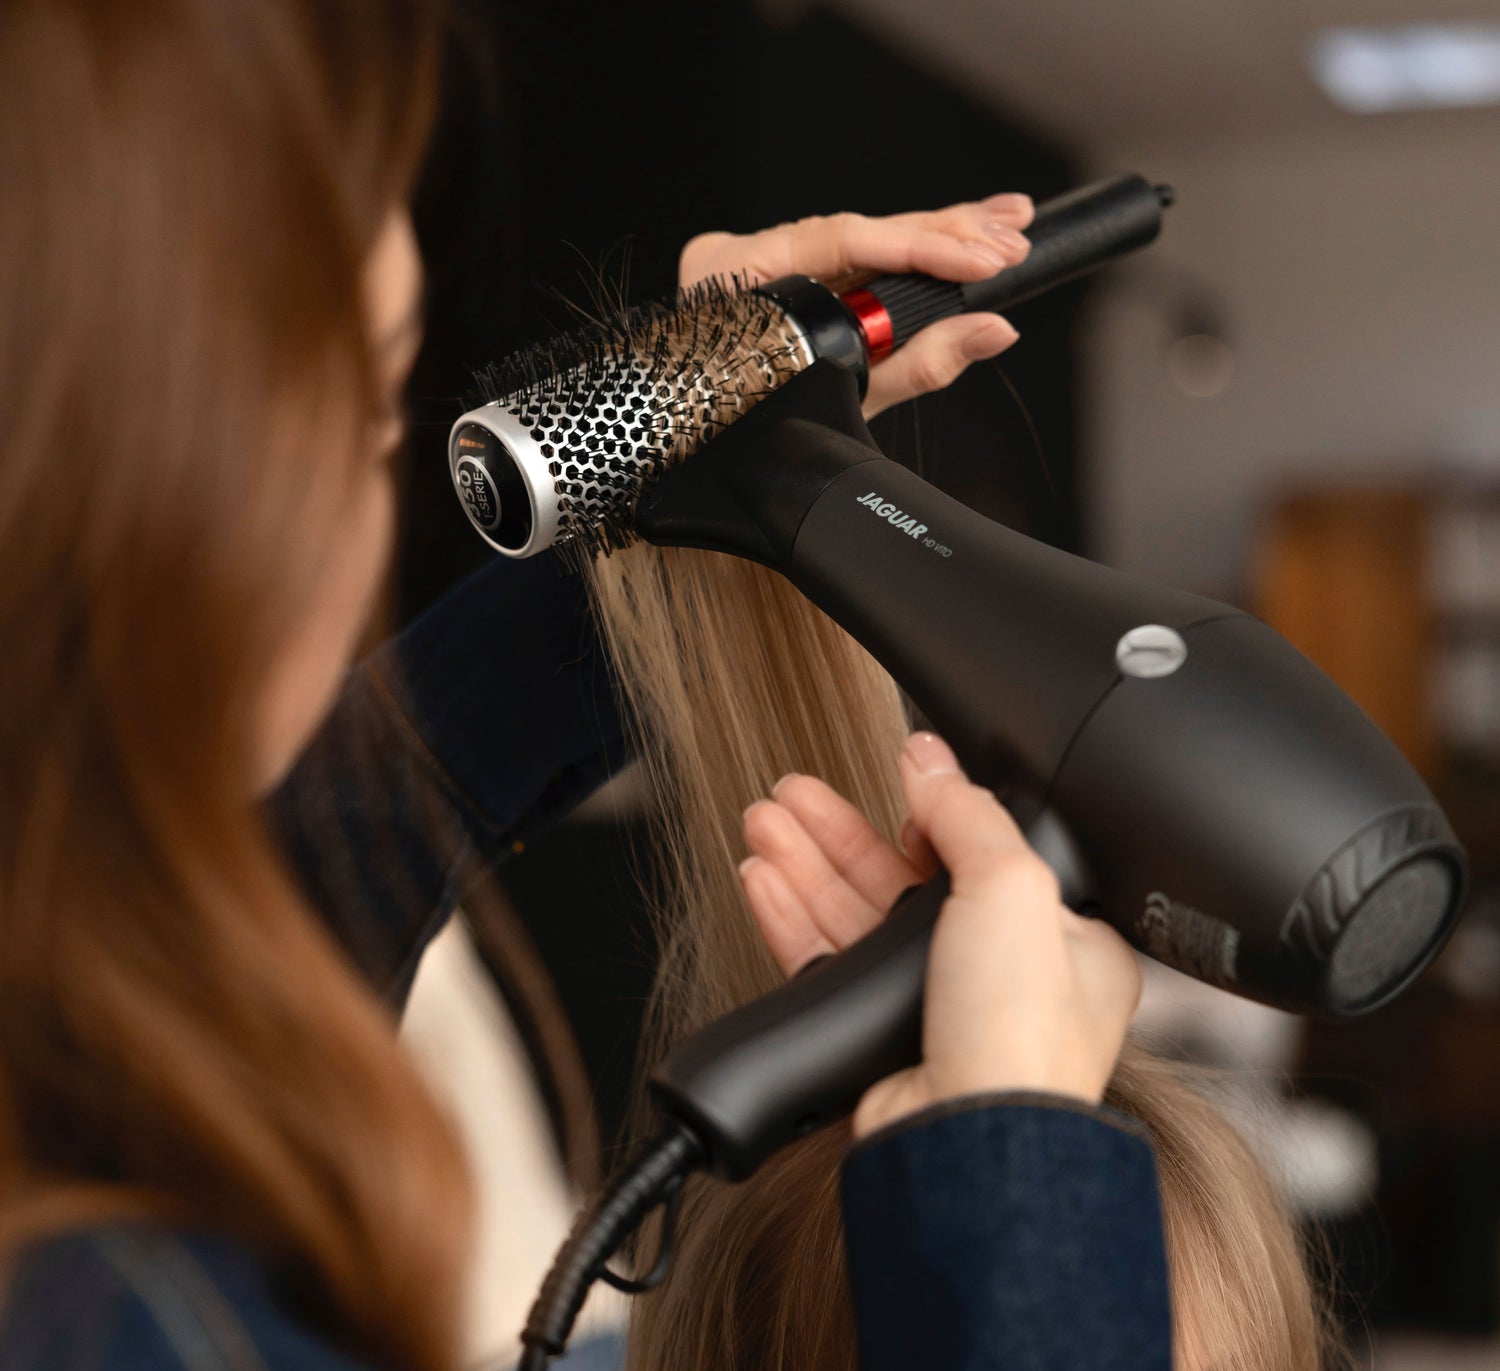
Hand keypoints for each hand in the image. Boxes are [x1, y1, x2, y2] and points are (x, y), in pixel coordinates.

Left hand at [679, 195, 1032, 419]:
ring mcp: (766, 262)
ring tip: (1006, 228)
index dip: (920, 250)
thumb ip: (919, 362)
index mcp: (732, 273)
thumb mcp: (846, 398)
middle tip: (1010, 240)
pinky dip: (912, 250)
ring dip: (942, 233)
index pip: (840, 241)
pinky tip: (964, 231)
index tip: (980, 263)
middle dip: (946, 235)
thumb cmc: (753, 428)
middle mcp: (745, 256)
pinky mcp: (790, 273)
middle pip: (859, 232)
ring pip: (864, 238)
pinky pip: (854, 255)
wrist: (700, 455)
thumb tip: (993, 331)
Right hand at [739, 732, 1140, 1137]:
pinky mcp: (877, 1040)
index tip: (897, 781)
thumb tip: (932, 759)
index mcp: (1060, 940)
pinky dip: (791, 916)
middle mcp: (998, 975)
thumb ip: (967, 814)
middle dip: (843, 832)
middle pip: (904, 879)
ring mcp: (933, 1008)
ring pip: (857, 916)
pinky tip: (763, 878)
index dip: (935, 816)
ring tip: (764, 819)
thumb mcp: (1012, 887)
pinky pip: (826, 961)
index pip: (986, 855)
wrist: (964, 1142)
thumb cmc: (1020, 1038)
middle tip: (795, 791)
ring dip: (807, 863)